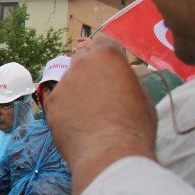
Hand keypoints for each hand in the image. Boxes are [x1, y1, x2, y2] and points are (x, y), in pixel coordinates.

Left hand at [47, 38, 156, 194]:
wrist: (108, 153)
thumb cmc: (135, 125)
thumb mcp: (143, 97)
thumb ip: (128, 80)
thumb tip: (124, 78)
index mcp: (106, 56)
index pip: (104, 42)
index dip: (109, 54)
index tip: (113, 66)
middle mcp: (81, 64)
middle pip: (82, 57)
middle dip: (90, 67)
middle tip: (100, 87)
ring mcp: (63, 84)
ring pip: (69, 79)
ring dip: (78, 88)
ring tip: (90, 111)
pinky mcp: (51, 104)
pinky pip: (59, 100)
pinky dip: (67, 107)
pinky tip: (77, 122)